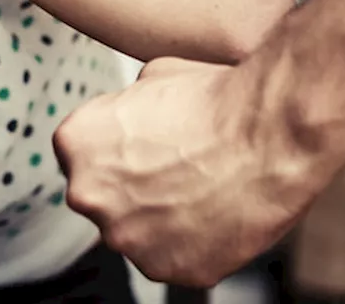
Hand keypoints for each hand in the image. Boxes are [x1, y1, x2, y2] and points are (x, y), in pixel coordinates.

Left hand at [52, 56, 324, 287]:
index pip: (82, 153)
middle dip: (134, 185)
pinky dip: (192, 242)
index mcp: (76, 143)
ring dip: (161, 216)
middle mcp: (89, 195)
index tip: (145, 145)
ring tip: (202, 188)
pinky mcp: (168, 269)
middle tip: (176, 167)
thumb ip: (127, 104)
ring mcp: (127, 238)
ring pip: (137, 231)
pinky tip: (216, 212)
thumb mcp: (154, 74)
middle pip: (104, 196)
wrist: (269, 135)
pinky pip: (173, 258)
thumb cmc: (218, 102)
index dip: (118, 148)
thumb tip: (134, 111)